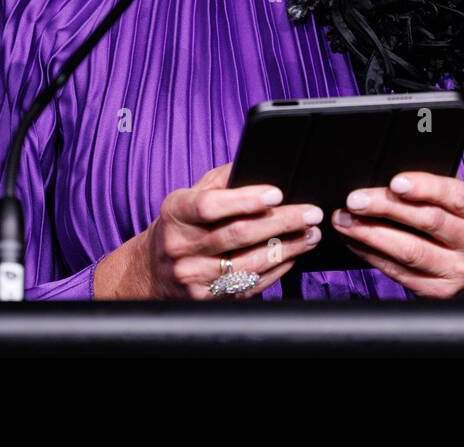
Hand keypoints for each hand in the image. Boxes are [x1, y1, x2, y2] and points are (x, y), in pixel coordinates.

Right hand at [95, 162, 322, 299]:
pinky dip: (276, 270)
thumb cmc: (180, 225)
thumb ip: (221, 180)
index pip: (210, 205)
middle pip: (238, 235)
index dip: (245, 199)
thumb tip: (258, 163)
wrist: (152, 271)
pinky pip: (249, 284)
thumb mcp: (189, 196)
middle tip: (311, 213)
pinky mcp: (207, 299)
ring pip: (248, 263)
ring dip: (287, 248)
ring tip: (311, 234)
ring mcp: (193, 277)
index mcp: (177, 213)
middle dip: (281, 223)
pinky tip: (293, 255)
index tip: (277, 193)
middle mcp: (181, 247)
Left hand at [331, 171, 463, 298]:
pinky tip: (354, 240)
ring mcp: (458, 271)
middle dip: (386, 207)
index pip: (455, 196)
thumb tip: (390, 173)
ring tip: (344, 220)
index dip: (425, 187)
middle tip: (355, 199)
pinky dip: (371, 254)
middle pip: (428, 222)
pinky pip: (398, 271)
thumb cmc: (463, 225)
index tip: (395, 182)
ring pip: (409, 251)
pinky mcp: (437, 292)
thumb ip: (438, 188)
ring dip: (370, 234)